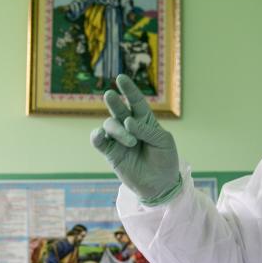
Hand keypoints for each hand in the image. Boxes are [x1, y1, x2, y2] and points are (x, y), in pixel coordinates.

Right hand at [90, 74, 180, 204]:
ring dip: (118, 130)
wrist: (161, 185)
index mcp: (144, 120)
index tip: (121, 78)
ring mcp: (118, 140)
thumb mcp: (163, 142)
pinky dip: (96, 137)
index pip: (135, 101)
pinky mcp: (111, 153)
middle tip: (110, 95)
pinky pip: (99, 142)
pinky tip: (98, 135)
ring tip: (131, 141)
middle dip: (115, 102)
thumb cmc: (165, 160)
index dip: (129, 89)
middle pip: (119, 109)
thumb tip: (128, 122)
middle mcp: (129, 127)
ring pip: (110, 125)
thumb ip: (147, 130)